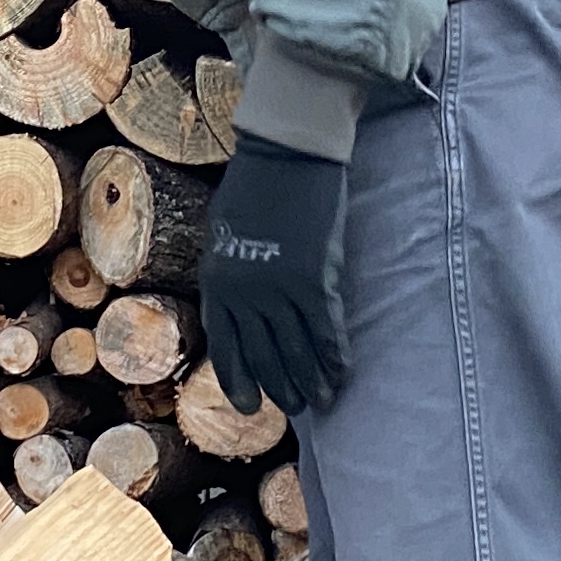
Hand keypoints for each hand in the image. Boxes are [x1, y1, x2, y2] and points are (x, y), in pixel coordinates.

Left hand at [198, 136, 353, 416]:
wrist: (285, 154)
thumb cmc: (252, 185)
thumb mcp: (223, 233)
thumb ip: (231, 272)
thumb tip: (239, 305)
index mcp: (217, 282)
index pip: (226, 346)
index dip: (238, 380)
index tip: (250, 406)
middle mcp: (245, 294)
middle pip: (264, 355)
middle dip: (281, 387)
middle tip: (297, 407)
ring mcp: (279, 290)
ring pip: (297, 351)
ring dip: (312, 381)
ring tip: (324, 401)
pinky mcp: (314, 281)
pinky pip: (326, 331)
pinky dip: (335, 356)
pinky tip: (343, 373)